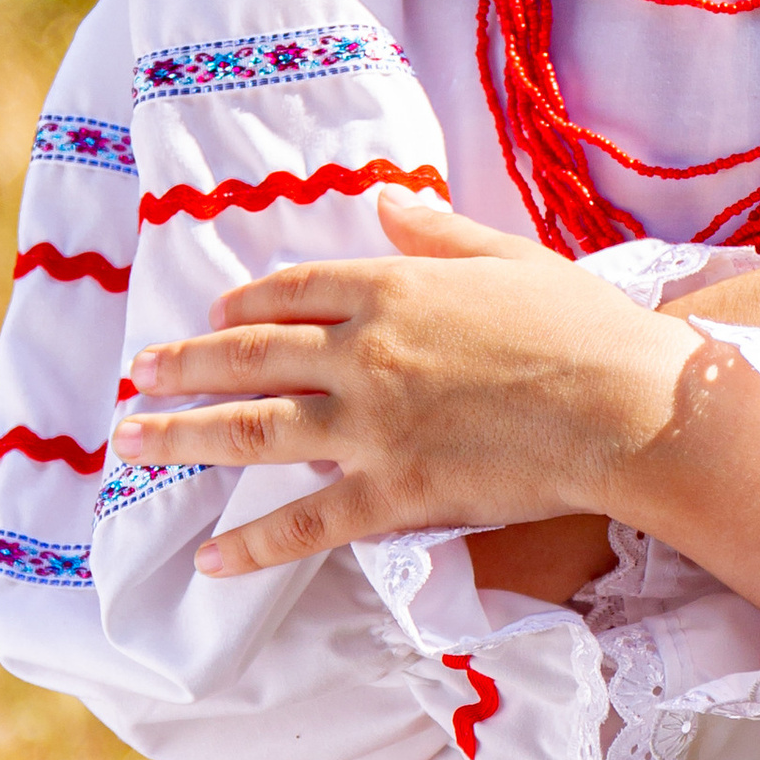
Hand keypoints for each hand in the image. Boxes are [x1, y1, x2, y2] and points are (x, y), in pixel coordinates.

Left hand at [113, 200, 696, 577]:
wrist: (628, 406)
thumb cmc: (583, 326)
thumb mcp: (508, 255)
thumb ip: (436, 233)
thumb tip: (385, 201)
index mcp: (392, 287)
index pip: (291, 291)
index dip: (242, 306)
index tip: (212, 316)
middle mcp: (363, 352)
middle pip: (249, 357)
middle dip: (181, 367)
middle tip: (135, 378)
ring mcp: (371, 426)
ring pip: (251, 431)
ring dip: (181, 435)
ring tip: (130, 441)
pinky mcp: (393, 493)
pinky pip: (305, 523)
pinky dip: (251, 544)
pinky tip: (209, 558)